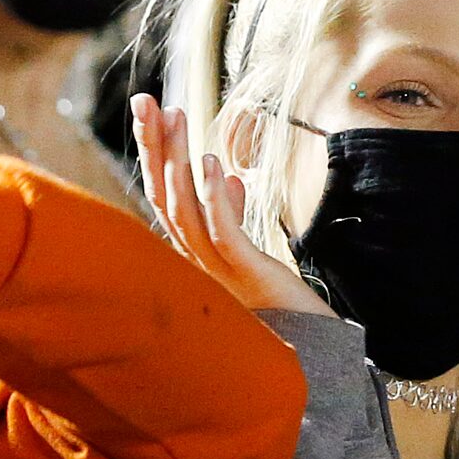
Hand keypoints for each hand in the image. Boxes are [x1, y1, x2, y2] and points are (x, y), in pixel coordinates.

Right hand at [130, 94, 326, 315]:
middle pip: (164, 197)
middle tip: (145, 101)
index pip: (165, 196)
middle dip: (154, 147)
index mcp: (194, 255)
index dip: (155, 153)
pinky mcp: (248, 278)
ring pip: (185, 209)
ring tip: (177, 116)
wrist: (313, 357)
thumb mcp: (251, 250)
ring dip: (179, 160)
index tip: (150, 109)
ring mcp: (218, 272)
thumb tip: (226, 176)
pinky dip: (213, 198)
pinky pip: (222, 233)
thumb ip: (232, 215)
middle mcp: (196, 263)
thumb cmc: (279, 306)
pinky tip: (211, 163)